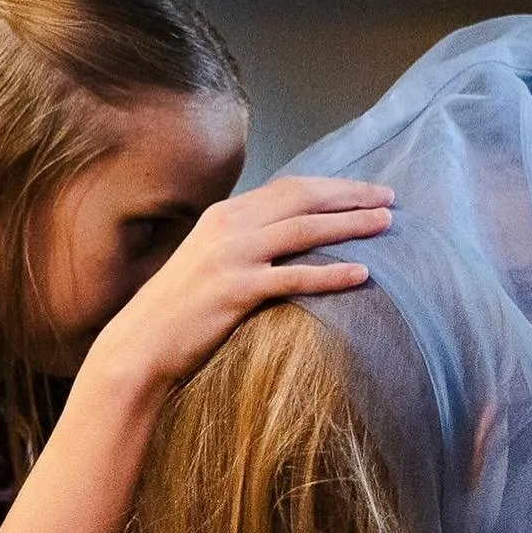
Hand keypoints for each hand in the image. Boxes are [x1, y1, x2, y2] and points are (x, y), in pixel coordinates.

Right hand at [92, 175, 391, 393]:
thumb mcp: (209, 264)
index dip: (333, 187)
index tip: (367, 191)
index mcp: (224, 215)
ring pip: (303, 230)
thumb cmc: (180, 313)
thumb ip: (244, 247)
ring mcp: (231, 257)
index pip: (289, 188)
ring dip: (349, 224)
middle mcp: (228, 227)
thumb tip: (286, 246)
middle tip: (390, 199)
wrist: (140, 346)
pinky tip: (362, 275)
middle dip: (350, 196)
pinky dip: (330, 275)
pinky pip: (293, 277)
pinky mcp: (234, 290)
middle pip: (302, 199)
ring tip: (386, 225)